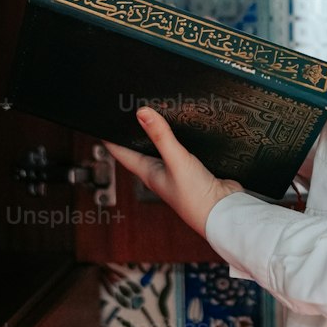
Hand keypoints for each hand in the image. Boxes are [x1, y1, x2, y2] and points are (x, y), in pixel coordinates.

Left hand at [102, 106, 246, 239]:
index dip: (111, 139)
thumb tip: (142, 113)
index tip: (102, 124)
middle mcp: (161, 173)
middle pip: (140, 150)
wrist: (223, 213)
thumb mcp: (176, 161)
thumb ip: (161, 136)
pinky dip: (179, 140)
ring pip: (162, 150)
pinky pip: (182, 151)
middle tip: (128, 114)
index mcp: (149, 174)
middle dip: (134, 134)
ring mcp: (178, 172)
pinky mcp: (195, 170)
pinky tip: (184, 131)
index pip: (122, 154)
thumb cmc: (195, 197)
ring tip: (153, 118)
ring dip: (157, 136)